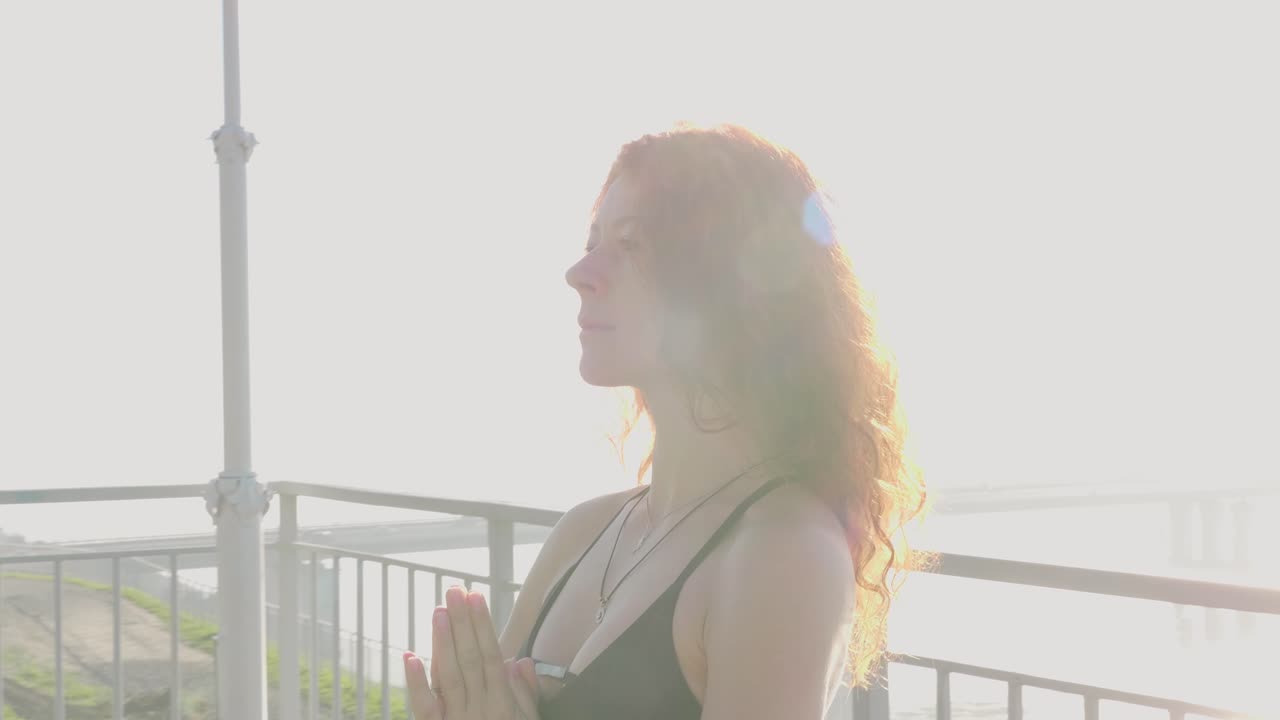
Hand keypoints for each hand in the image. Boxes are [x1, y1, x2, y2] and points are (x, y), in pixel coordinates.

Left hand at [403, 587, 539, 718]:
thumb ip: (525, 694)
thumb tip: (521, 661)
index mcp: (502, 702)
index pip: (491, 656)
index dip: (483, 624)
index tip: (476, 597)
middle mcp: (480, 708)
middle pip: (470, 659)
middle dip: (463, 622)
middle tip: (455, 591)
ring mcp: (458, 719)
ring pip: (449, 676)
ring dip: (443, 642)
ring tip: (439, 611)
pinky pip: (425, 707)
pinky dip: (416, 682)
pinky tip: (410, 657)